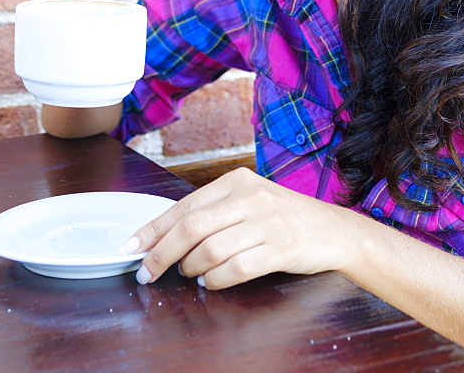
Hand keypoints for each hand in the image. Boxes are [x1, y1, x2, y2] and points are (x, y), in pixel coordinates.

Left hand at [122, 167, 352, 289]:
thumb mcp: (249, 201)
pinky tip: (211, 281)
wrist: (332, 229)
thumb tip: (166, 234)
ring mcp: (266, 222)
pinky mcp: (280, 248)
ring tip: (190, 274)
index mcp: (236, 181)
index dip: (153, 229)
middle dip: (161, 253)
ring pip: (211, 249)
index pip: (184, 205)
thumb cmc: (283, 217)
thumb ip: (215, 211)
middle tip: (146, 273)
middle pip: (191, 226)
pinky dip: (217, 280)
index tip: (130, 246)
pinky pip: (237, 268)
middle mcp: (249, 197)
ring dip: (191, 268)